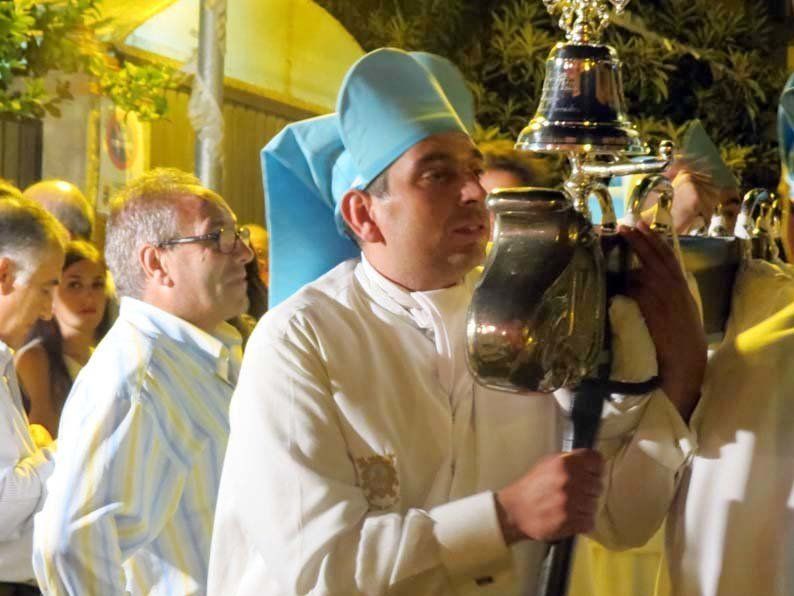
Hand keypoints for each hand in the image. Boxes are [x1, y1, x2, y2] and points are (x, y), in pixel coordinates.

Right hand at [496, 449, 603, 543]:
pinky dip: (583, 523)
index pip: (597, 461)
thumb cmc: (532, 487)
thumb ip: (570, 461)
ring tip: (571, 508)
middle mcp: (568, 480)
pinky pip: (590, 522)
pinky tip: (571, 518)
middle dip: (589, 491)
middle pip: (598, 485)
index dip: (596, 469)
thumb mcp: (548, 464)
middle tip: (576, 494)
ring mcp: (569, 501)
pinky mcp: (569, 521)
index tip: (593, 475)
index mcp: (563, 462)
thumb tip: (592, 463)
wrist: (515, 511)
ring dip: (585, 508)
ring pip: (594, 505)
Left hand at [620, 221, 706, 420]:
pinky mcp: (652, 310)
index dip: (654, 239)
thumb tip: (645, 277)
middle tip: (624, 223)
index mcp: (682, 285)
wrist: (685, 361)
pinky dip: (626, 281)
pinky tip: (614, 274)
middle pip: (656, 256)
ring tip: (618, 237)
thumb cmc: (682, 337)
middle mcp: (674, 287)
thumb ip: (667, 291)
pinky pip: (637, 291)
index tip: (641, 224)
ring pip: (645, 269)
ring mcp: (663, 298)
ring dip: (632, 253)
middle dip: (640, 239)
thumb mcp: (681, 307)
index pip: (668, 255)